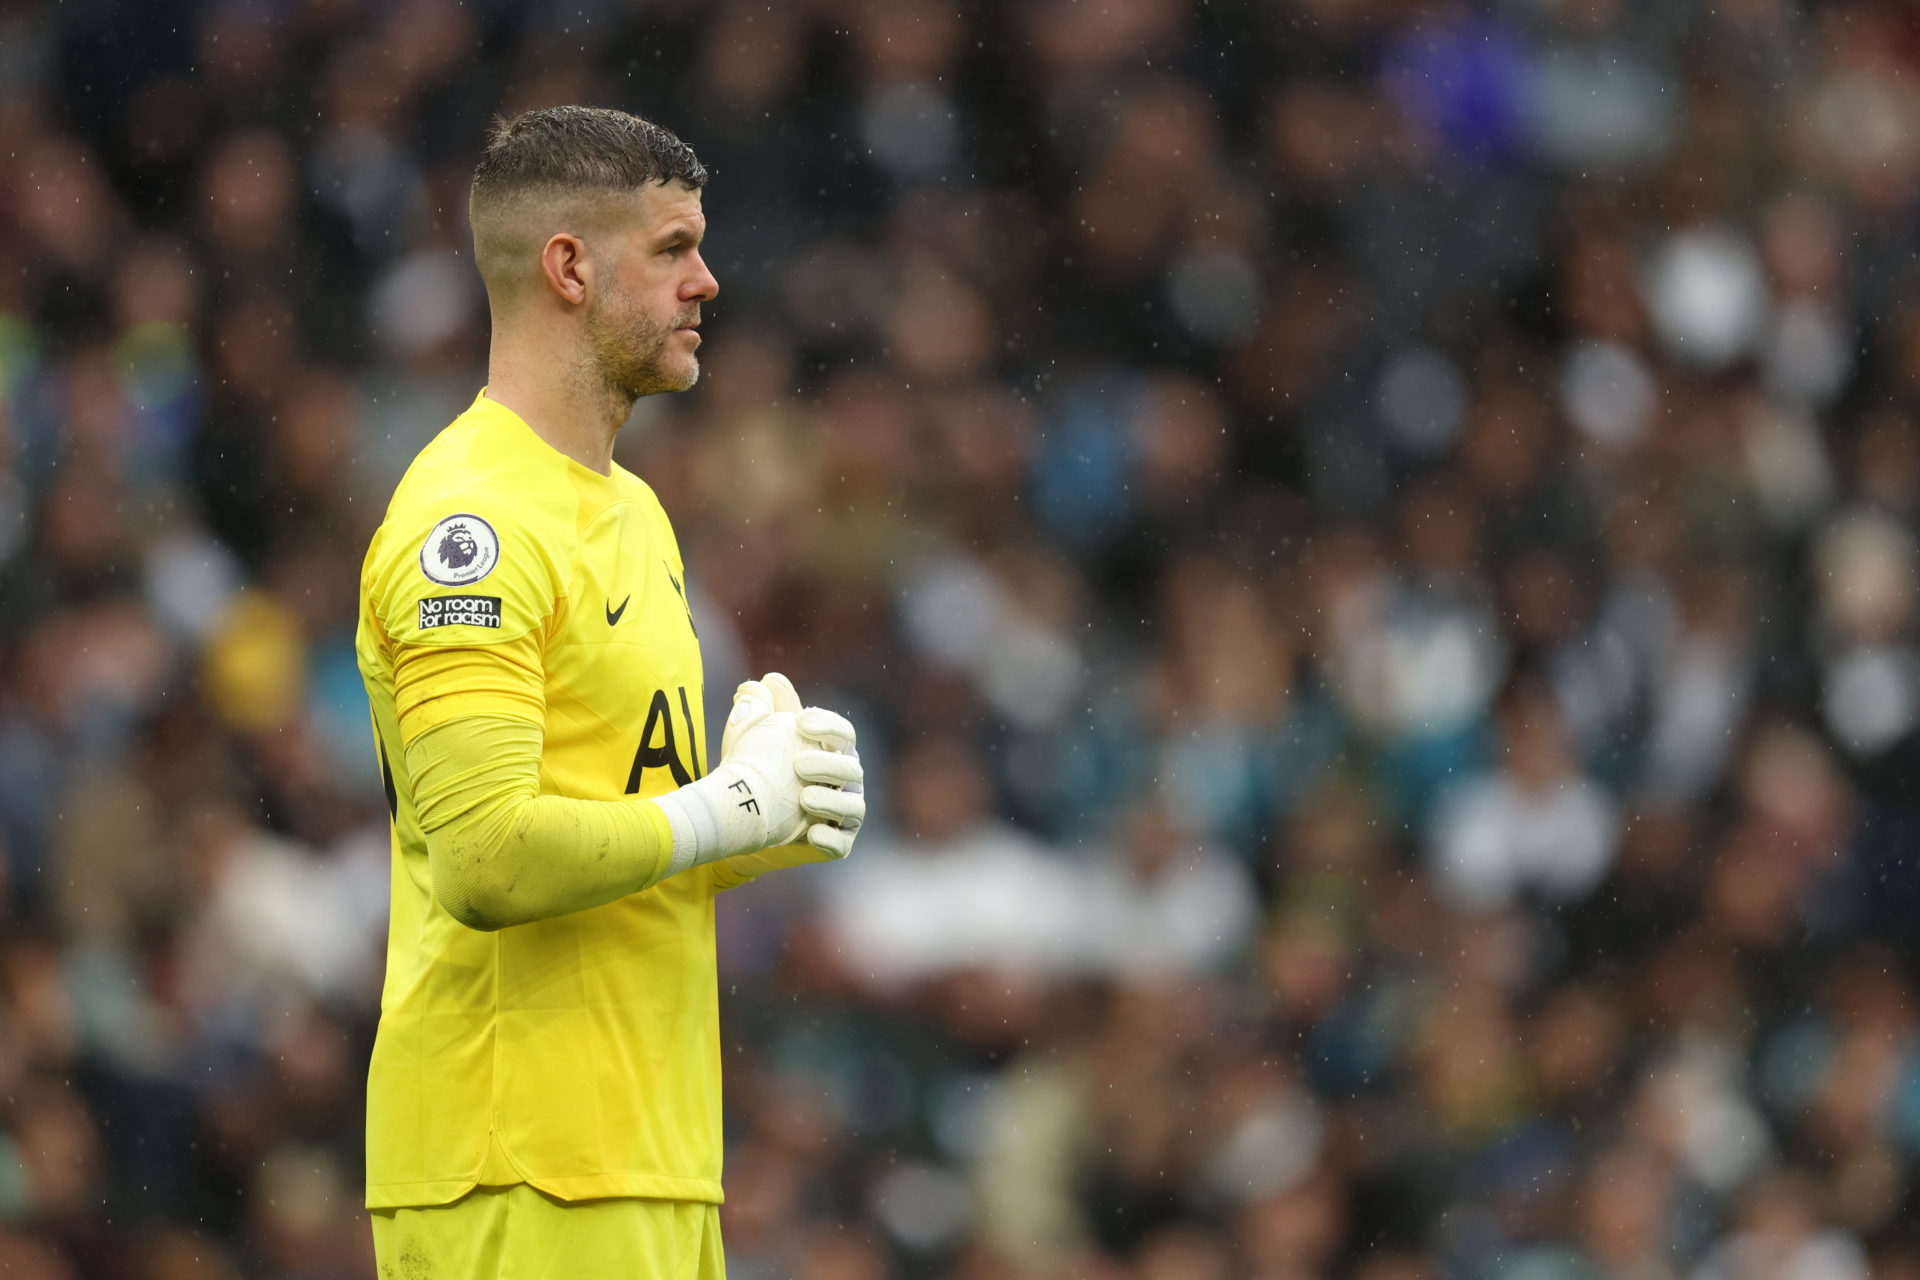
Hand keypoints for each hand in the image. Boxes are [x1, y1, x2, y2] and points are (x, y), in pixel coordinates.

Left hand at [725, 673, 864, 859]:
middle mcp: (845, 782)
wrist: (741, 822)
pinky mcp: (836, 844)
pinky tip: (812, 832)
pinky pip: (842, 844)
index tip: (800, 721)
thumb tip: (765, 681)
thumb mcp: (752, 740)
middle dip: (828, 765)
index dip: (828, 725)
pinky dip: (831, 839)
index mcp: (833, 751)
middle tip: (798, 764)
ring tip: (802, 798)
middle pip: (851, 769)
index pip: (844, 733)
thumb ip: (760, 710)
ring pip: (853, 807)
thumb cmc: (757, 773)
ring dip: (831, 802)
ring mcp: (843, 815)